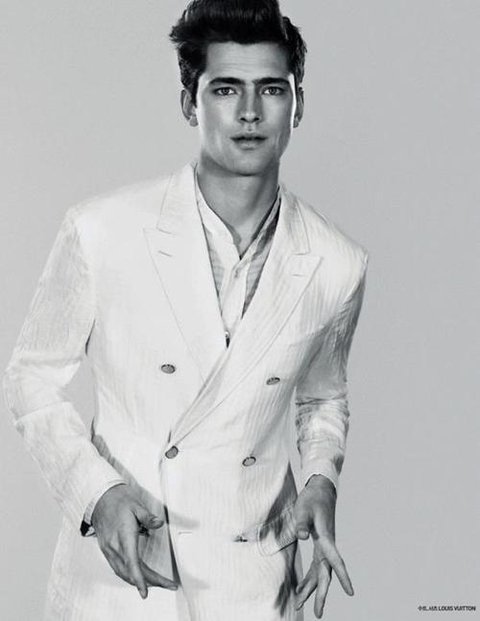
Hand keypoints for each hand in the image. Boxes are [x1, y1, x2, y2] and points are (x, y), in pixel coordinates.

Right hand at [91, 484, 177, 598]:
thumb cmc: (118, 501)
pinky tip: (139, 576)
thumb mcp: (136, 505)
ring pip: (124, 573)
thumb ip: (148, 517)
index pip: (131, 562)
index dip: (139, 579)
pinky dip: (130, 575)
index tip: (144, 592)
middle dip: (150, 582)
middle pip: (131, 572)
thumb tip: (159, 523)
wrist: (100, 500)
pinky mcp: (107, 550)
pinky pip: (118, 568)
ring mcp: (109, 550)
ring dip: (140, 580)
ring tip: (158, 582)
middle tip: (168, 584)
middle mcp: (114, 546)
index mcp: (123, 536)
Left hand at [293, 475, 353, 617]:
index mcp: (325, 537)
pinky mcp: (319, 545)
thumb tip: (303, 536)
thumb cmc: (312, 498)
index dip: (343, 575)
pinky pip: (315, 566)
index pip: (335, 559)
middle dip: (321, 593)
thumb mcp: (304, 508)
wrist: (320, 490)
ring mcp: (323, 546)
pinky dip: (308, 578)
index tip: (351, 592)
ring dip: (312, 589)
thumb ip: (302, 522)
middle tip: (318, 613)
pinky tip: (301, 588)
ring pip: (320, 573)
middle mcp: (326, 545)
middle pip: (326, 573)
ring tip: (301, 603)